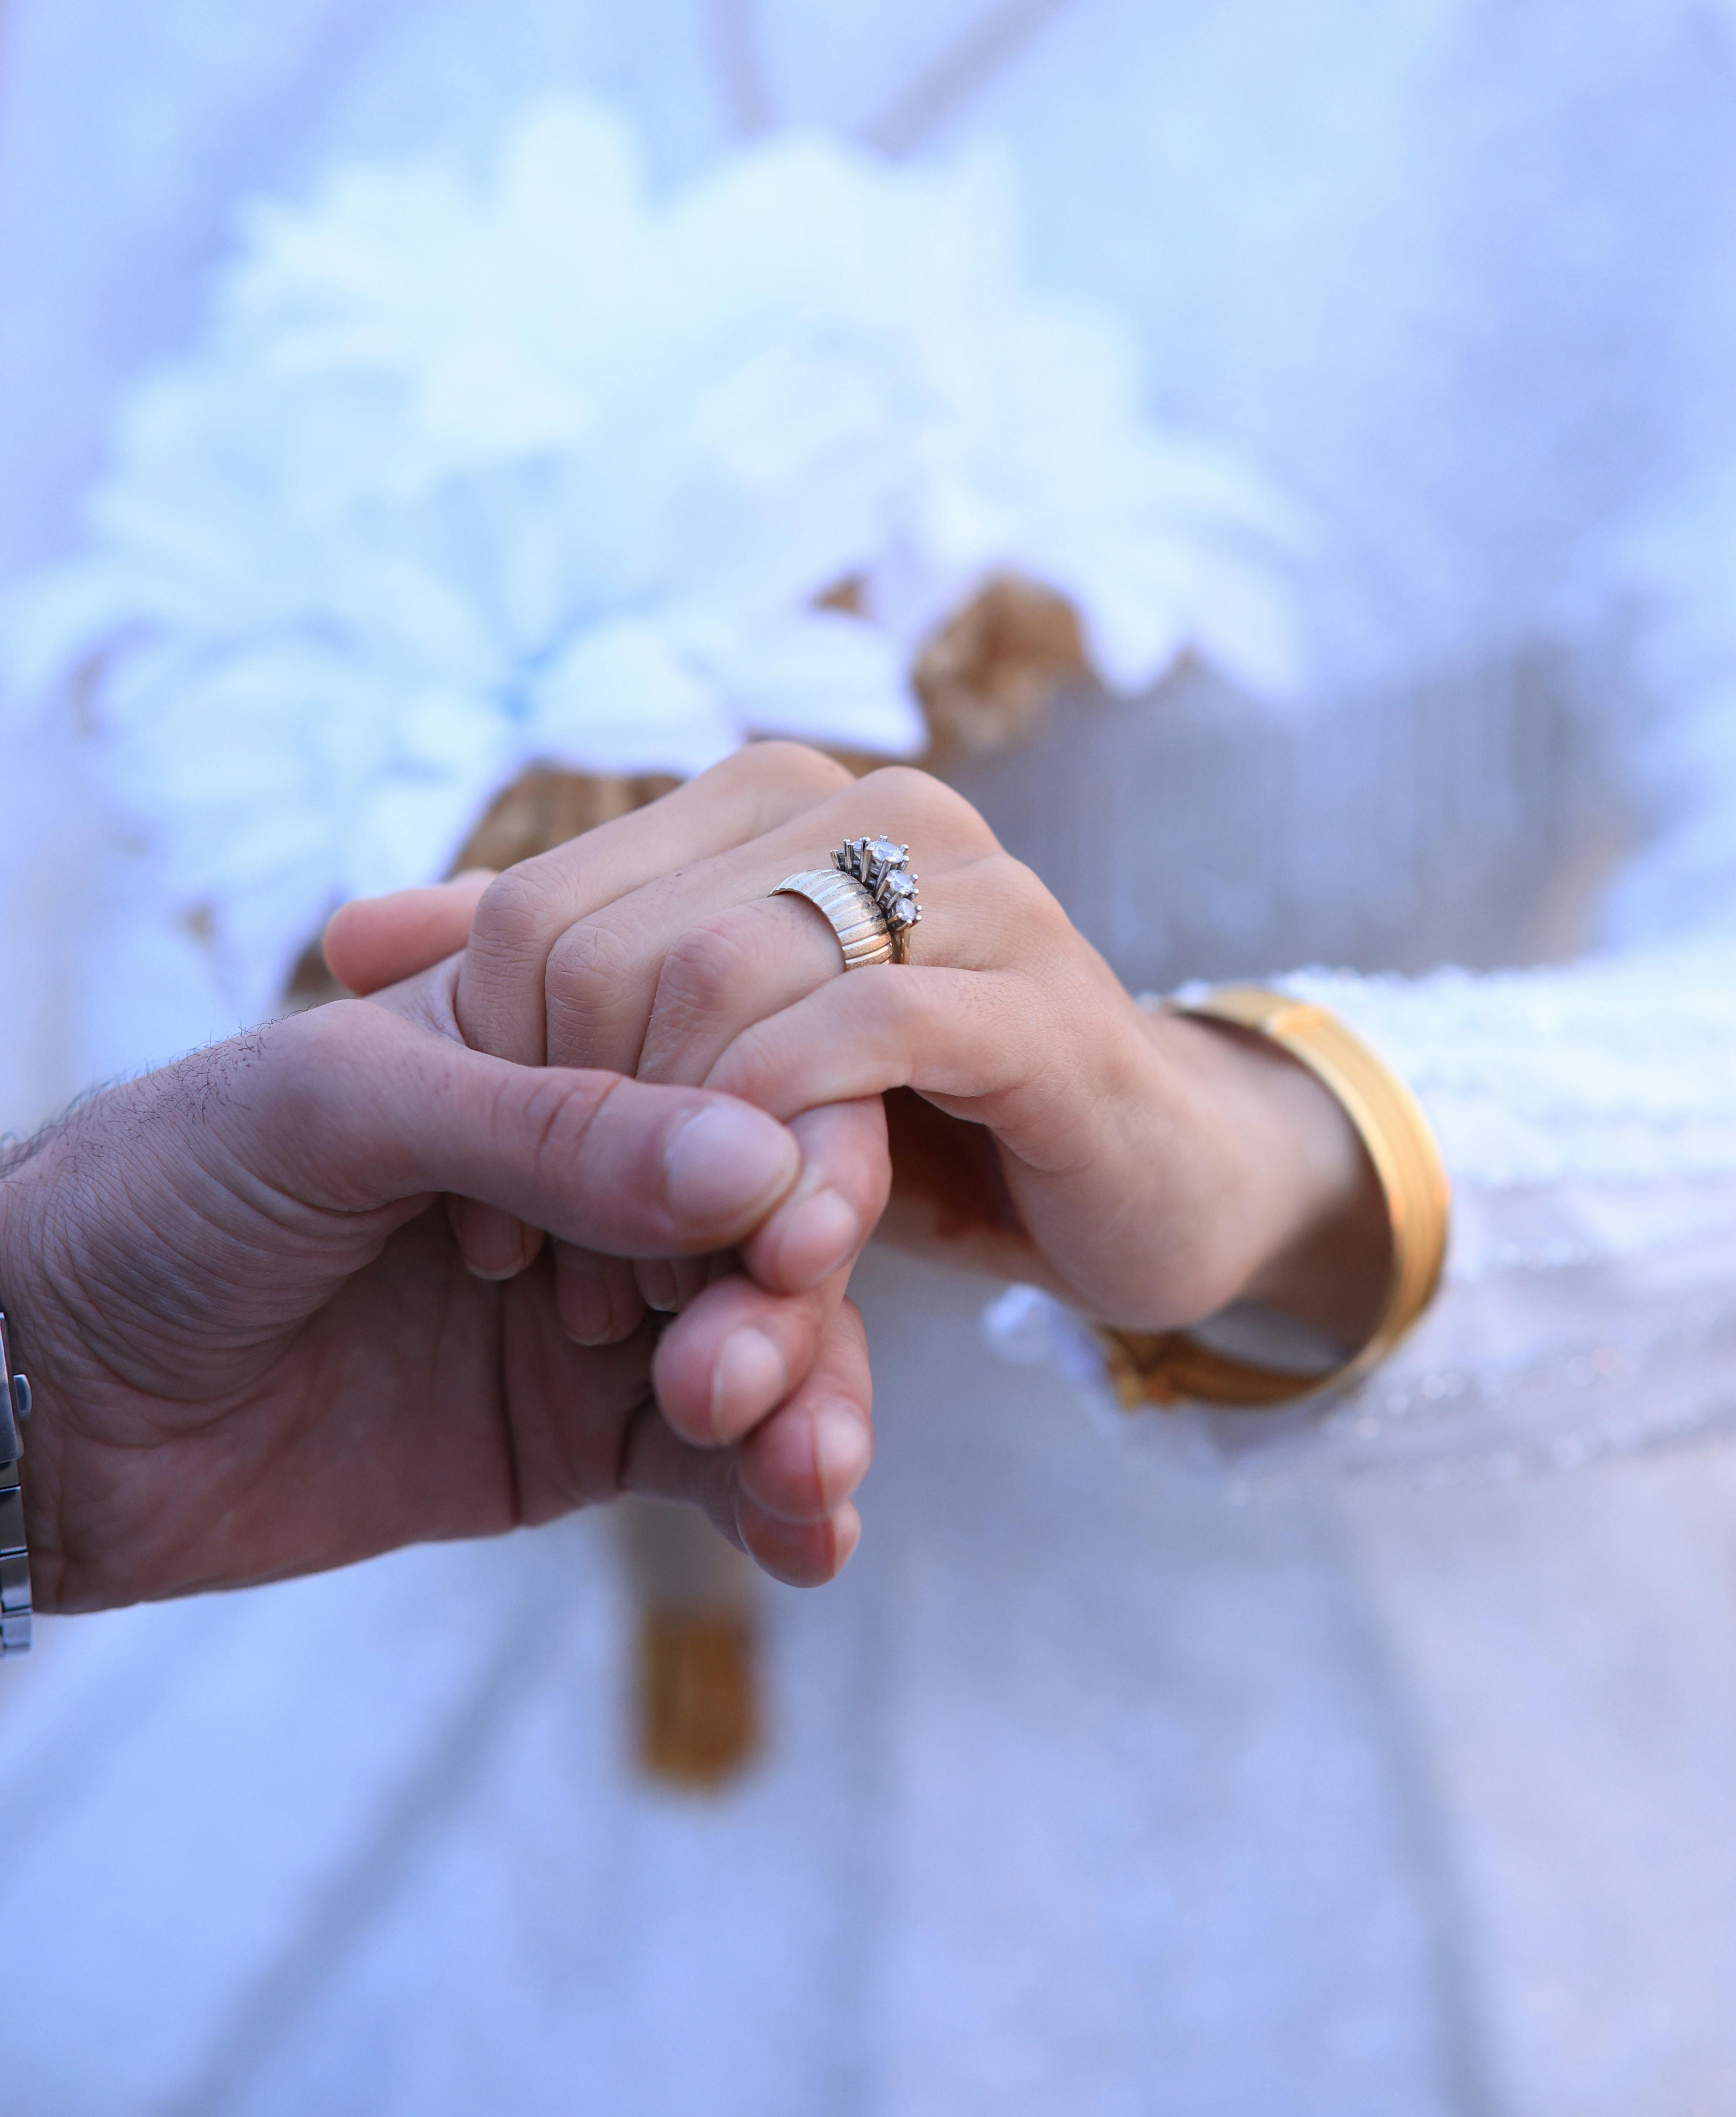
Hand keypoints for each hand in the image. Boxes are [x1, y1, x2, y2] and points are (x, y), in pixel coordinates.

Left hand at [1, 993, 874, 1611]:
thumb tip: (756, 1163)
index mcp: (549, 1042)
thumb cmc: (160, 1193)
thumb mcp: (336, 1110)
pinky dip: (779, 1498)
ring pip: (766, 1342)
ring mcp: (601, 1304)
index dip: (792, 1147)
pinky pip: (715, 1463)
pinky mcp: (579, 1433)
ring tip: (803, 1472)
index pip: (728, 1068)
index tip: (801, 1231)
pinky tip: (814, 1537)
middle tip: (751, 1378)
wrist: (39, 1396)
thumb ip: (545, 1129)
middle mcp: (596, 1167)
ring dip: (809, 1403)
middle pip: (769, 1217)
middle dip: (795, 1301)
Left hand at [329, 744, 1387, 1349]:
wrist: (1134, 1191)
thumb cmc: (897, 1120)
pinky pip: (869, 1042)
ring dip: (672, 1175)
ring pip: (735, 992)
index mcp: (761, 807)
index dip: (497, 1075)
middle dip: (580, 1136)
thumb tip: (349, 932)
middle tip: (572, 1290)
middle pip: (623, 954)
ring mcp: (966, 893)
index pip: (543, 910)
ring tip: (660, 1313)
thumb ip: (534, 982)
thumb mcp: (695, 1055)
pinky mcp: (1042, 1005)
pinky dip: (785, 1149)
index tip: (505, 1225)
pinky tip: (768, 1254)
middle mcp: (861, 812)